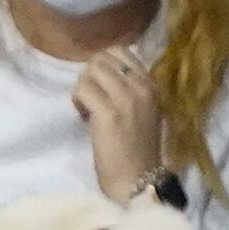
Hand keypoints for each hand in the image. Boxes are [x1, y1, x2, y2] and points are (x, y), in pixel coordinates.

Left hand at [73, 47, 165, 202]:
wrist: (138, 178)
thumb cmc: (136, 149)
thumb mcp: (142, 111)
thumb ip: (129, 90)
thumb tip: (100, 74)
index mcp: (152, 85)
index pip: (122, 51)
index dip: (101, 65)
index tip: (99, 86)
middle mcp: (142, 88)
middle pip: (103, 58)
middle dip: (88, 74)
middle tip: (89, 96)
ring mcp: (127, 99)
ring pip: (91, 71)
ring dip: (81, 86)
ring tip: (85, 106)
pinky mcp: (109, 114)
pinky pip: (82, 90)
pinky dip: (76, 99)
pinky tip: (82, 115)